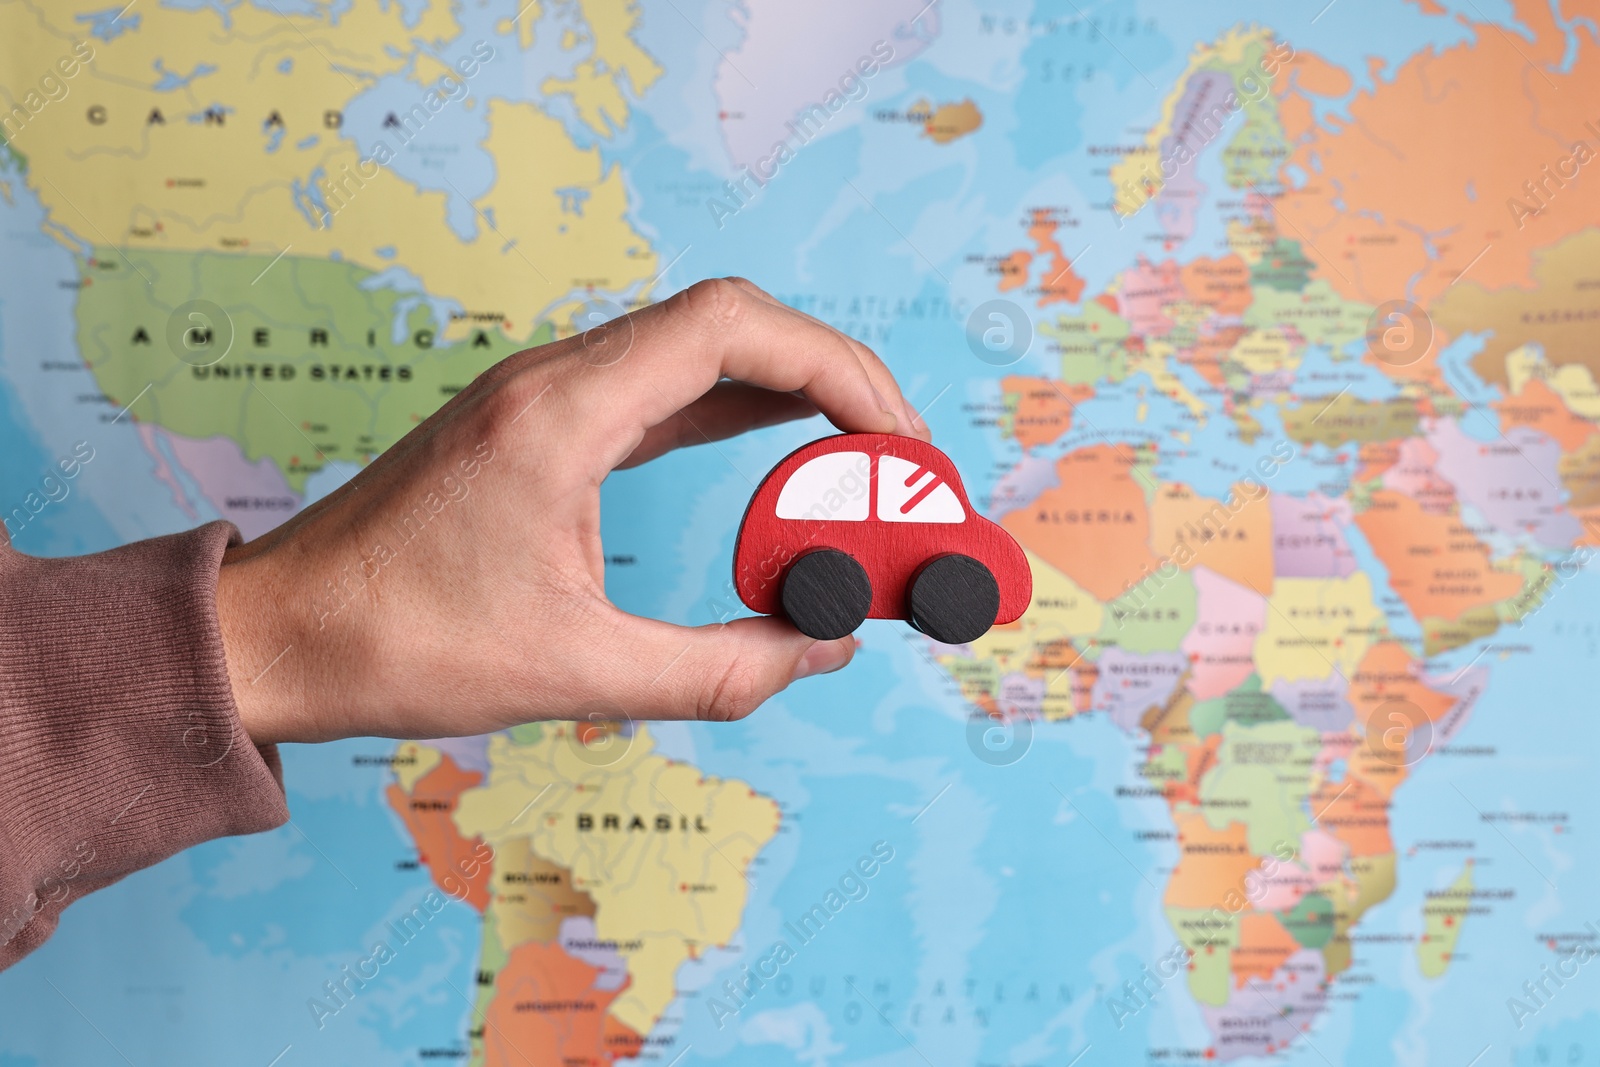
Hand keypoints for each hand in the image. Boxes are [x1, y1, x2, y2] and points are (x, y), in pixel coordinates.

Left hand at [216, 279, 930, 744]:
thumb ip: (715, 668)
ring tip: (859, 453)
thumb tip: (820, 650)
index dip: (838, 369)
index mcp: (562, 413)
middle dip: (834, 376)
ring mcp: (545, 395)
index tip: (896, 442)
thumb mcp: (572, 671)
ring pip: (700, 346)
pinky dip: (735, 406)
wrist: (278, 632)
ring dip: (789, 386)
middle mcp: (556, 379)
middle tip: (899, 457)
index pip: (734, 328)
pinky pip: (662, 386)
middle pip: (732, 321)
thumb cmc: (396, 646)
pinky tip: (777, 443)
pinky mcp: (539, 426)